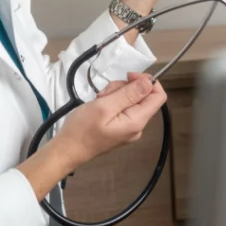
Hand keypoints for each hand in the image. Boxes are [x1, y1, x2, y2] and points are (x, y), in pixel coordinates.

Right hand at [52, 73, 166, 167]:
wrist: (66, 150)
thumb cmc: (82, 128)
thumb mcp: (104, 106)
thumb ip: (128, 94)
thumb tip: (148, 83)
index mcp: (137, 121)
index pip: (158, 96)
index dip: (147, 81)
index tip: (128, 76)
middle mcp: (138, 126)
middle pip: (143, 96)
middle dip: (125, 87)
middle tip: (104, 93)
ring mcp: (129, 128)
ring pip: (131, 100)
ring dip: (115, 93)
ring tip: (99, 100)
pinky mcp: (119, 128)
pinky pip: (122, 108)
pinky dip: (112, 101)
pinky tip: (98, 106)